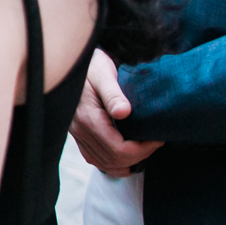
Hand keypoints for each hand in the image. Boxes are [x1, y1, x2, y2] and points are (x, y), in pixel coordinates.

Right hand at [69, 49, 163, 176]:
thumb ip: (113, 94)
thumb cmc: (90, 64)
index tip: (156, 138)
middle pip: (113, 160)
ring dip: (126, 163)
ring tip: (143, 149)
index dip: (142, 150)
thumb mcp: (103, 73)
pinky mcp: (77, 133)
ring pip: (103, 163)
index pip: (118, 149)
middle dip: (139, 156)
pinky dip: (111, 163)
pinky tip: (124, 156)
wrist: (69, 61)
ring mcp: (77, 133)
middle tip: (154, 142)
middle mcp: (80, 130)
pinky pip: (94, 158)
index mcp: (88, 118)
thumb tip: (124, 112)